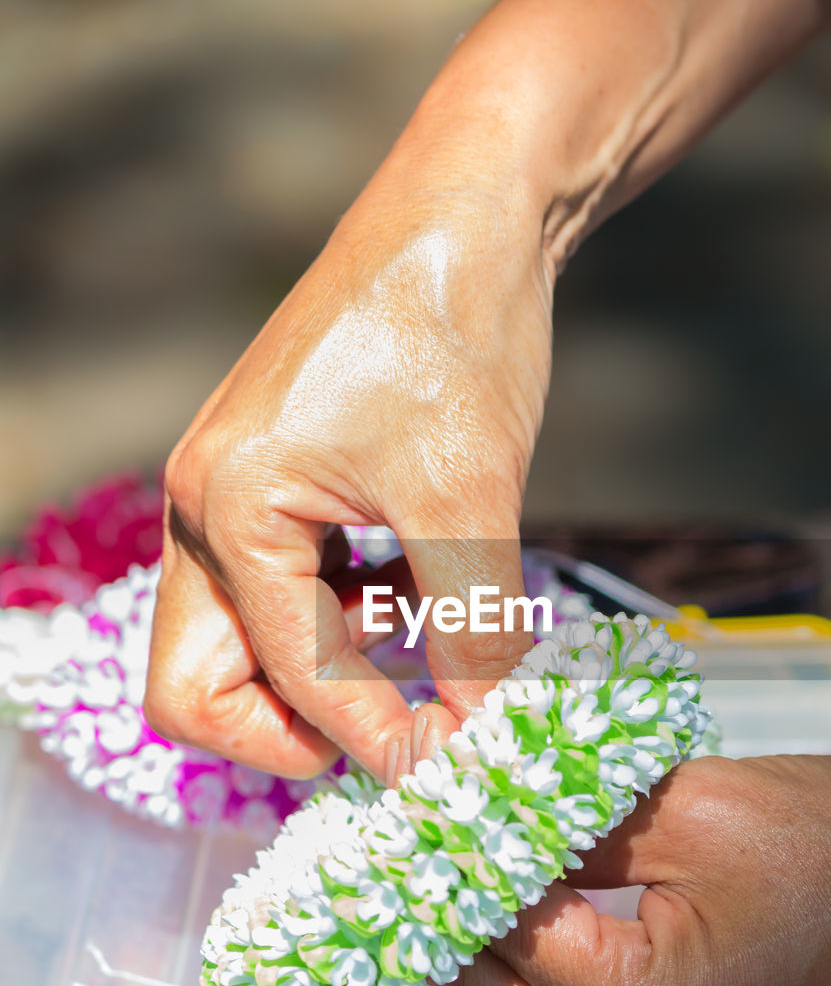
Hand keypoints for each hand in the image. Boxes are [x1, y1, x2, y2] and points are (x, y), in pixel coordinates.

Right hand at [144, 167, 551, 782]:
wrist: (465, 215)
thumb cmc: (457, 333)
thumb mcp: (471, 499)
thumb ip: (470, 632)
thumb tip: (478, 737)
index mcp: (229, 508)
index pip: (290, 677)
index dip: (376, 739)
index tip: (452, 769)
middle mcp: (203, 509)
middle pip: (197, 687)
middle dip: (291, 731)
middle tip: (393, 734)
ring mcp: (228, 496)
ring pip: (237, 645)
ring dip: (325, 672)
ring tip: (424, 639)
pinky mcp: (269, 486)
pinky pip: (278, 592)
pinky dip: (341, 618)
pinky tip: (414, 593)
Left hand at [398, 754, 830, 985]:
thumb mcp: (694, 806)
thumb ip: (565, 815)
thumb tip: (465, 799)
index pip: (486, 919)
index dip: (441, 841)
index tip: (414, 782)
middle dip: (429, 897)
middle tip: (408, 823)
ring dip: (440, 972)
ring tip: (429, 886)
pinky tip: (482, 949)